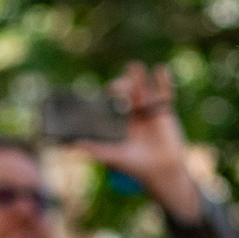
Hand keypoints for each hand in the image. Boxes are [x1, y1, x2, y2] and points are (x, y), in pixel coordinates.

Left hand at [78, 62, 201, 219]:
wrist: (162, 172)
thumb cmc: (136, 167)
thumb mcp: (113, 157)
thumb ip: (95, 150)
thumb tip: (73, 144)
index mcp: (122, 123)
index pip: (113, 103)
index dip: (109, 96)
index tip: (105, 90)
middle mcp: (136, 115)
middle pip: (128, 94)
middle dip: (123, 84)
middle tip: (114, 87)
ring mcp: (150, 112)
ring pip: (144, 90)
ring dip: (139, 78)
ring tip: (134, 66)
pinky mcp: (165, 112)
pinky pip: (165, 93)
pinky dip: (163, 81)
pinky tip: (160, 68)